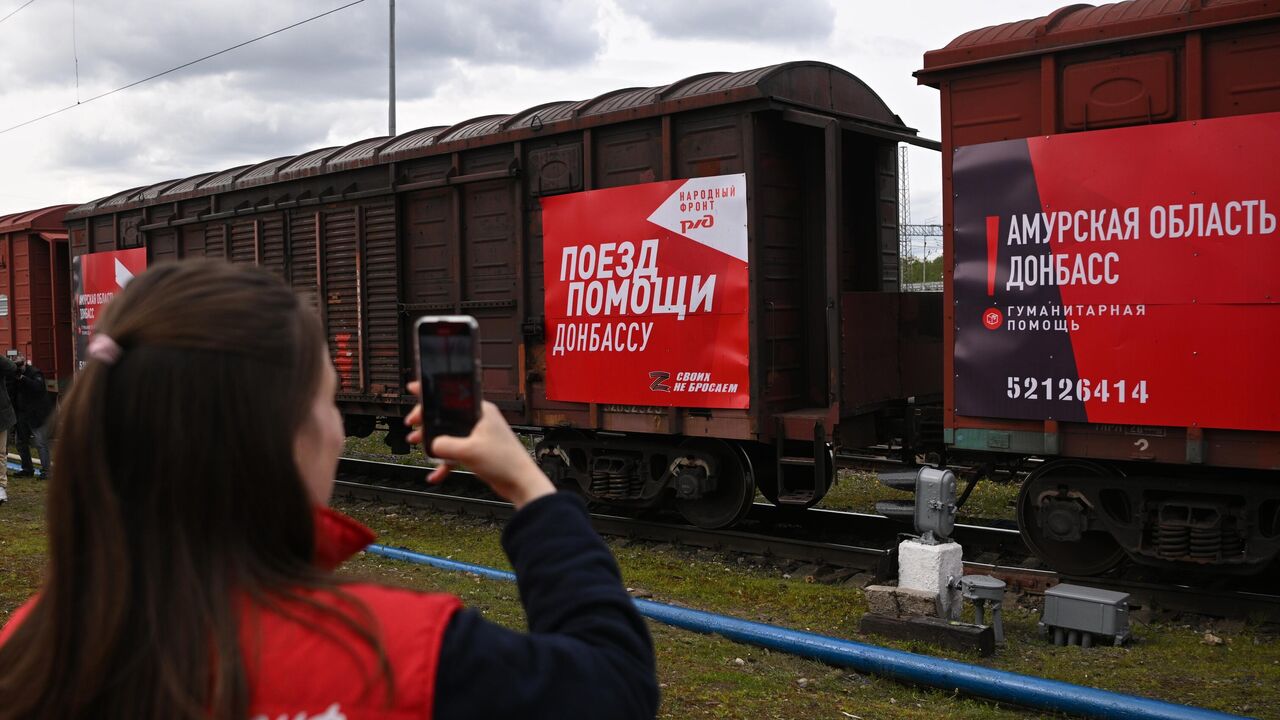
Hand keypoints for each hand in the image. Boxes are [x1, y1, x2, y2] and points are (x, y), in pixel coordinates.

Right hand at [404, 382, 554, 509]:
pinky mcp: (479, 451)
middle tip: (412, 424)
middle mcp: (480, 419)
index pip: (452, 394)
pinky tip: (435, 475)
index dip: (432, 391)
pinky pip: (456, 453)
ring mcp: (479, 435)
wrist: (520, 483)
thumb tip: (432, 444)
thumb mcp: (468, 451)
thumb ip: (445, 445)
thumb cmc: (504, 462)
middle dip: (427, 420)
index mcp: (481, 410)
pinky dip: (445, 463)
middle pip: (447, 414)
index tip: (415, 388)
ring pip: (449, 434)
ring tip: (415, 444)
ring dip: (432, 440)